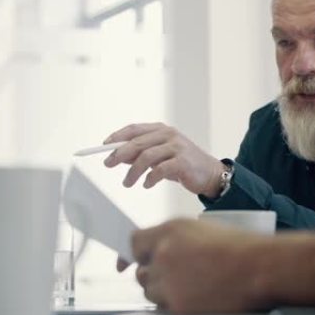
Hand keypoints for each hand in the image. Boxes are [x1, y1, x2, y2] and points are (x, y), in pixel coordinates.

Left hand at [103, 123, 224, 196]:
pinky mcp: (182, 161)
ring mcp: (177, 147)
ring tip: (127, 183)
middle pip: (137, 142)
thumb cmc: (184, 165)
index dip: (117, 136)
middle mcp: (169, 135)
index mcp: (162, 130)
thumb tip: (118, 156)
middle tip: (108, 164)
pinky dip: (149, 178)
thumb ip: (141, 154)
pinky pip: (159, 170)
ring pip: (146, 156)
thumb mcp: (160, 157)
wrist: (210, 174)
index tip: (104, 146)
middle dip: (119, 154)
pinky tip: (146, 184)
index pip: (135, 129)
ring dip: (132, 171)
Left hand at [129, 219, 269, 313]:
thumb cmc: (241, 248)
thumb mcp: (202, 230)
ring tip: (192, 286)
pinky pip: (164, 308)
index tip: (132, 260)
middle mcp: (164, 254)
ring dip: (164, 291)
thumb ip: (175, 239)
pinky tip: (196, 297)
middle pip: (141, 271)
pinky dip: (175, 305)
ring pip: (151, 291)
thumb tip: (159, 250)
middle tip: (177, 276)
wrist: (259, 268)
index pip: (135, 242)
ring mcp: (169, 282)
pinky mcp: (176, 306)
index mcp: (170, 231)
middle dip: (155, 274)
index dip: (137, 253)